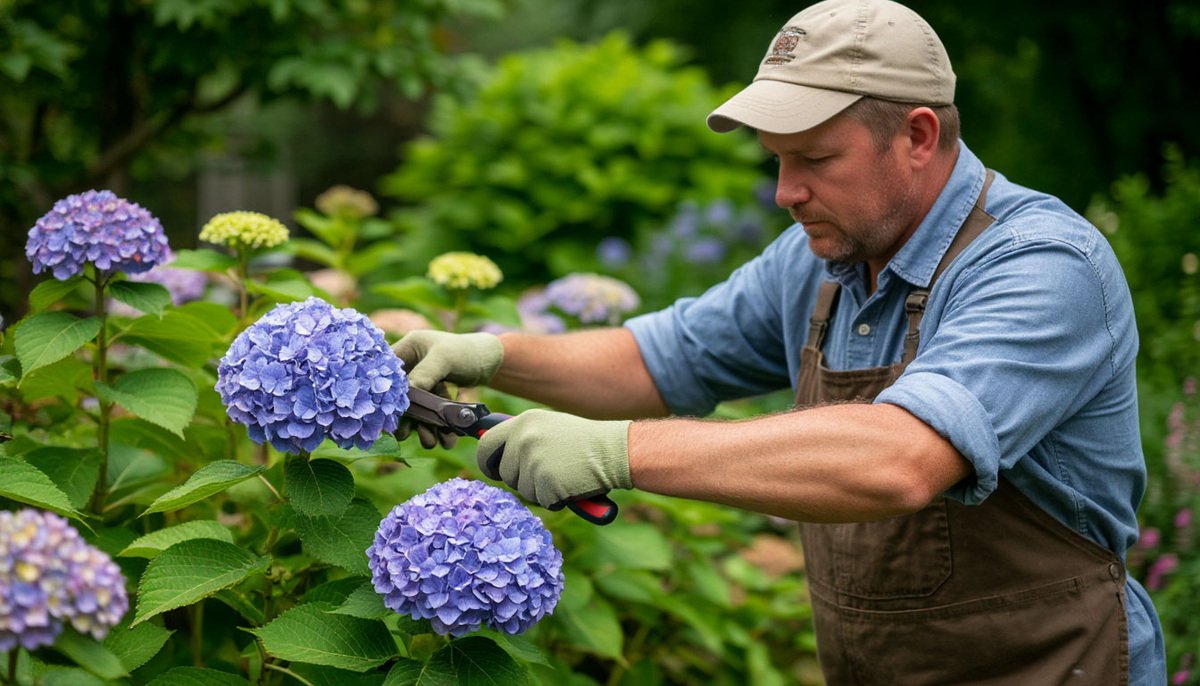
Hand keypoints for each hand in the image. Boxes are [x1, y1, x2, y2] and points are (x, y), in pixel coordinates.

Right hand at [392, 330, 503, 448]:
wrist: (490, 360)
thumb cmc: (466, 351)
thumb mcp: (444, 358)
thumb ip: (424, 374)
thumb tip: (405, 397)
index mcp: (408, 349)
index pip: (387, 374)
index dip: (385, 394)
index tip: (388, 416)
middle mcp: (412, 365)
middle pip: (400, 396)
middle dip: (407, 418)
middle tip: (405, 436)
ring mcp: (422, 382)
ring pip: (417, 409)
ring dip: (424, 427)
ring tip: (432, 442)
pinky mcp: (434, 394)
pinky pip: (432, 413)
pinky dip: (439, 426)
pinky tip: (446, 440)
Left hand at [476, 409, 632, 509]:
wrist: (615, 451)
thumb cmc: (586, 442)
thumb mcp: (550, 427)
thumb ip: (524, 437)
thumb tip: (496, 453)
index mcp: (523, 422)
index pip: (486, 445)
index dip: (487, 462)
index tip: (493, 470)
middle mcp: (523, 439)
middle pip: (505, 473)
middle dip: (522, 480)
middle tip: (545, 475)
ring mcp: (533, 462)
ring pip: (523, 490)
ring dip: (541, 490)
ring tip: (564, 475)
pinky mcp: (545, 483)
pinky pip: (542, 501)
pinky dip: (557, 500)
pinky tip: (572, 485)